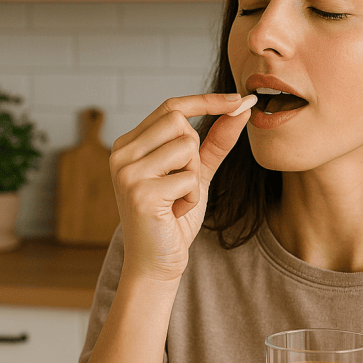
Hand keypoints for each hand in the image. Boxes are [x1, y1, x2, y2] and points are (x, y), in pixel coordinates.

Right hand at [109, 92, 255, 282]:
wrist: (157, 262)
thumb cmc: (173, 218)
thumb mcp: (196, 174)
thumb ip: (215, 142)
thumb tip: (240, 110)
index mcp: (130, 144)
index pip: (171, 106)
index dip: (206, 100)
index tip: (240, 99)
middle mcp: (121, 153)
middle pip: (179, 121)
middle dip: (194, 152)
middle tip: (183, 181)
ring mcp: (127, 171)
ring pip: (185, 146)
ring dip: (193, 177)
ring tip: (176, 199)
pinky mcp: (140, 192)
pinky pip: (188, 178)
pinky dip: (191, 197)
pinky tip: (174, 212)